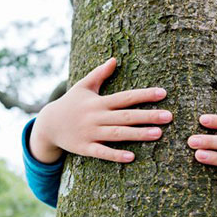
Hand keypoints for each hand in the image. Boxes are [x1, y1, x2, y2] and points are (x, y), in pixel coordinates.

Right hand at [30, 58, 172, 163]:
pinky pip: (102, 152)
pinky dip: (115, 155)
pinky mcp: (84, 148)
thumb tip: (114, 59)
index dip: (144, 95)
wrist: (48, 125)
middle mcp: (96, 117)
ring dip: (138, 134)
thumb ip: (99, 74)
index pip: (125, 97)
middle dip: (148, 116)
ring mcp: (90, 133)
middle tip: (169, 116)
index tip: (163, 93)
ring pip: (117, 134)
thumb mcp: (82, 86)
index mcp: (99, 102)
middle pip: (126, 116)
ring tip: (158, 134)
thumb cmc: (70, 104)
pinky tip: (132, 157)